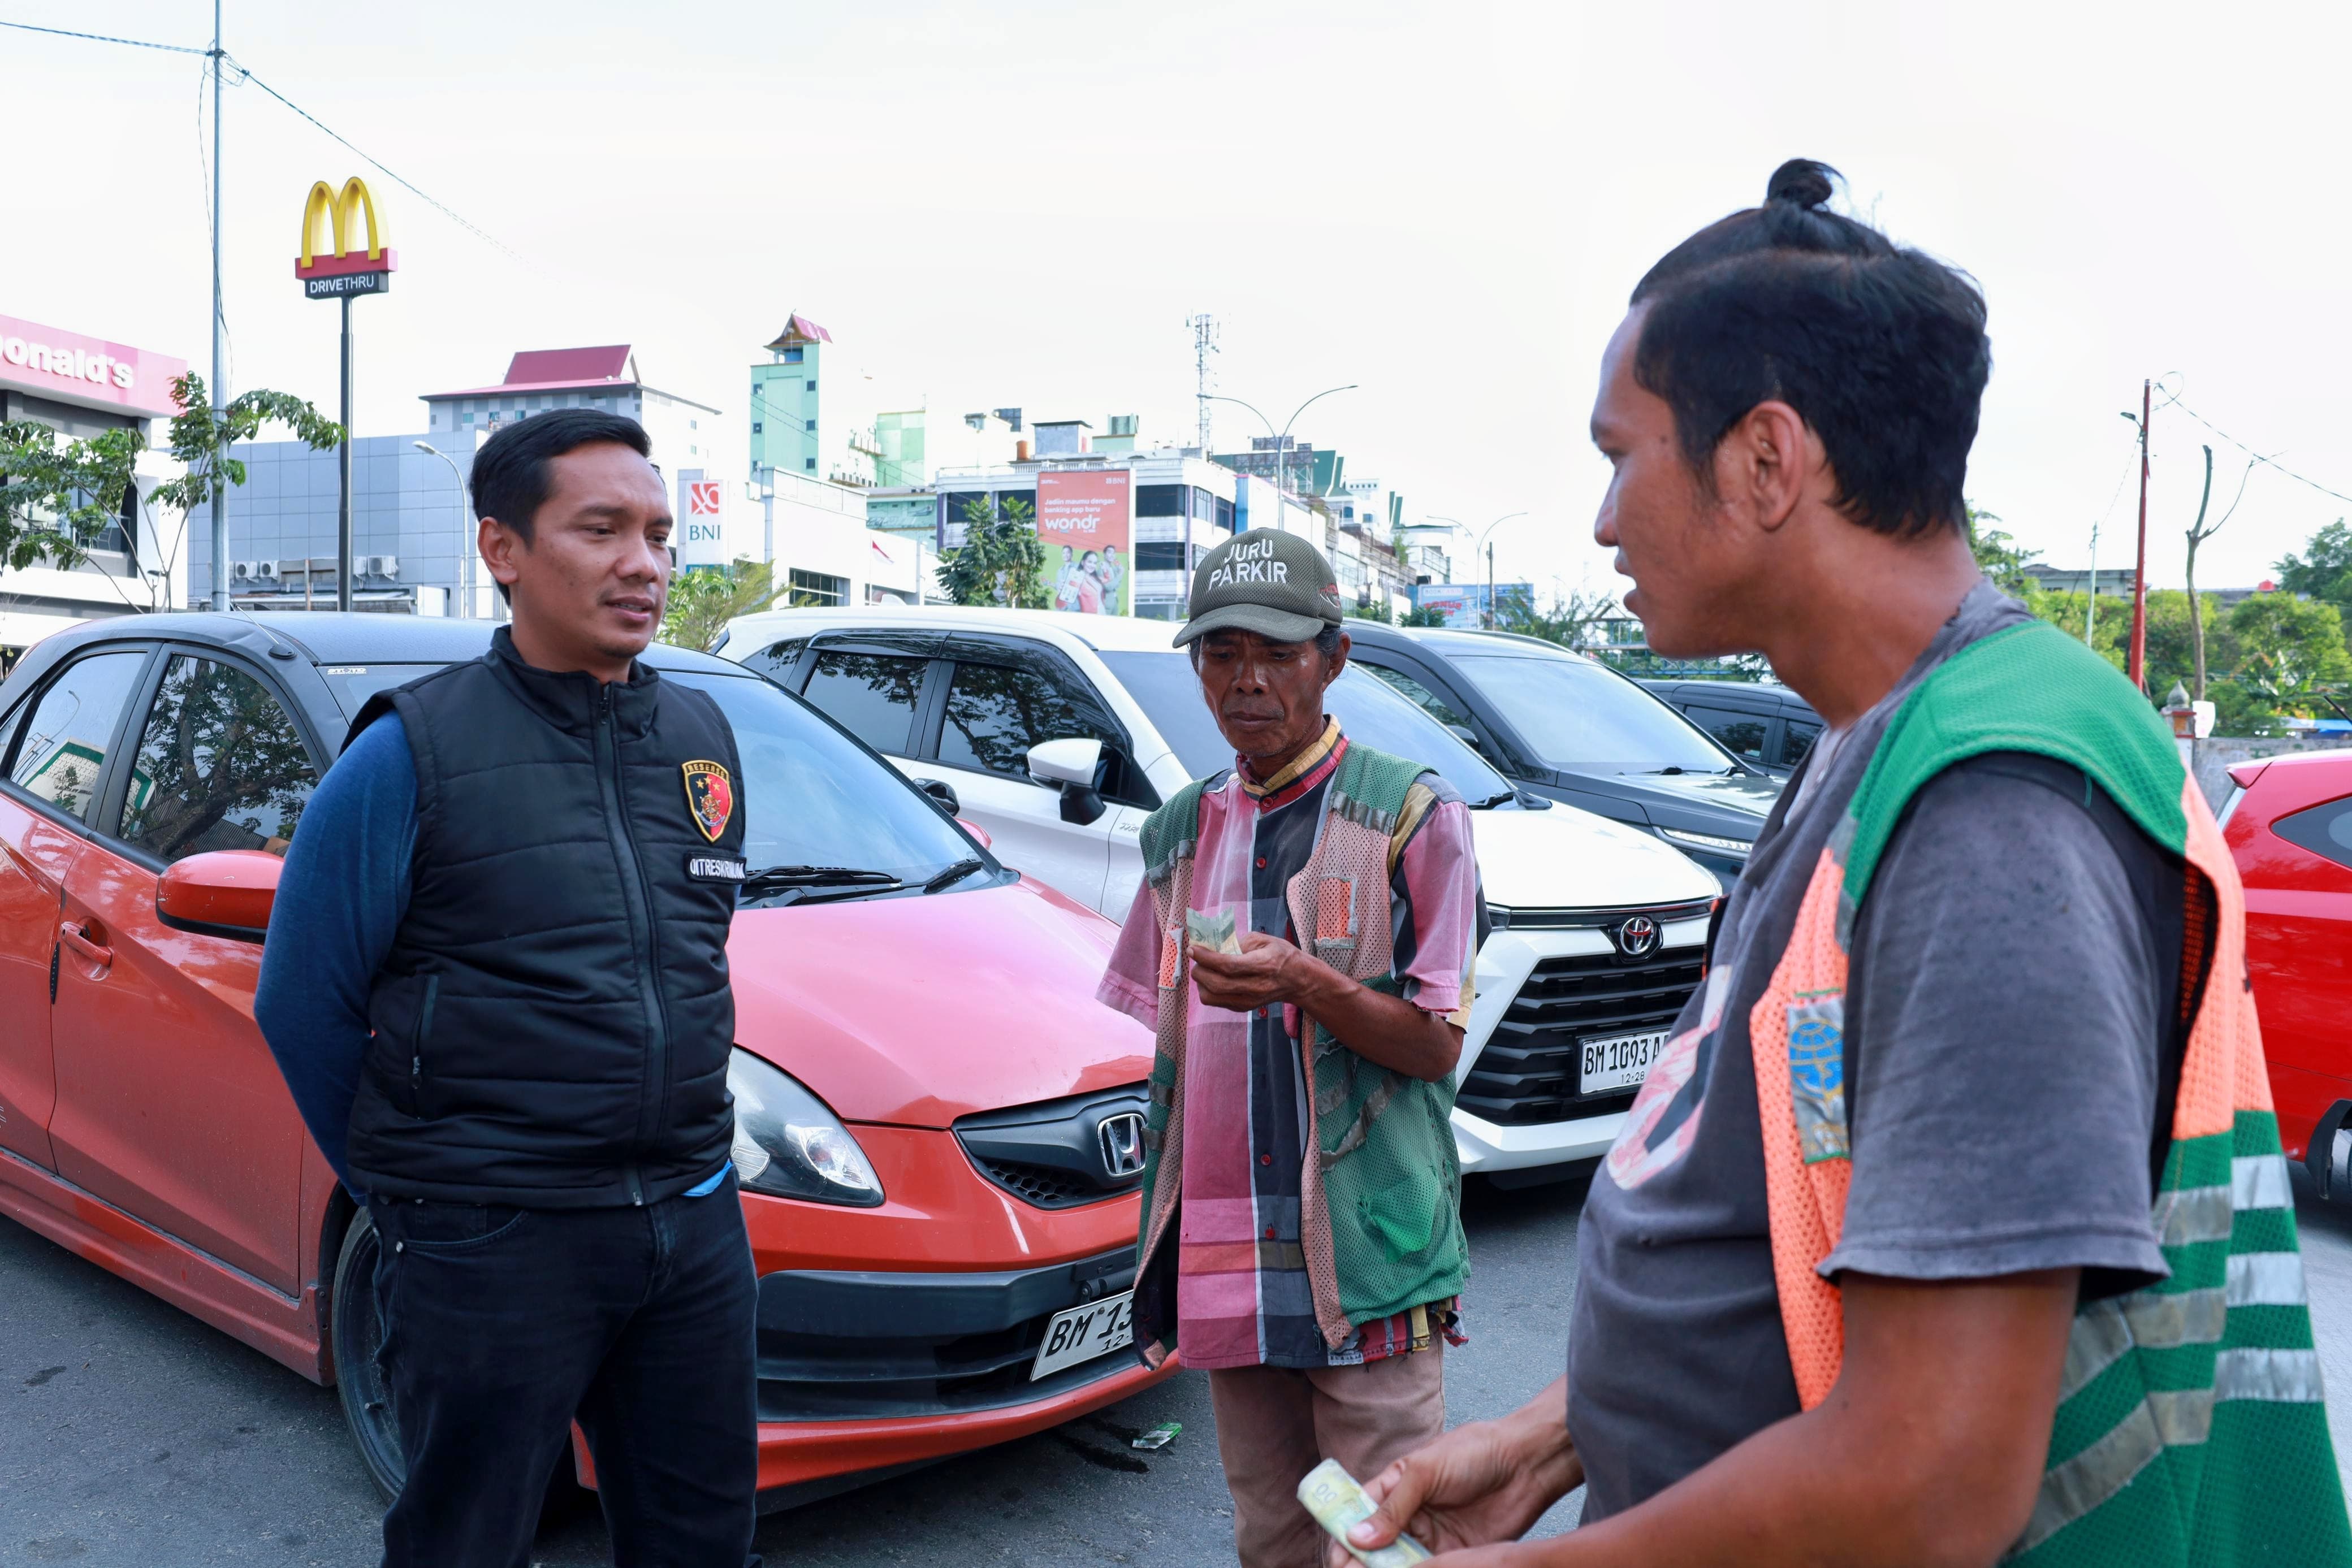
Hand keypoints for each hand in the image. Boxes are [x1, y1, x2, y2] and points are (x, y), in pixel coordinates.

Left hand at [1189, 929, 1315, 1012]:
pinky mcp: (1242, 1008)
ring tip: (1203, 968)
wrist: (1297, 980)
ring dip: (1200, 981)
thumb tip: (1214, 947)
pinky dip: (1206, 989)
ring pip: (1211, 997)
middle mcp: (1255, 987)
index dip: (1207, 958)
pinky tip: (1211, 977)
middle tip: (1196, 958)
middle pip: (1216, 984)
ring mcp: (1248, 1001)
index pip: (1228, 966)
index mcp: (1263, 966)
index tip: (1193, 949)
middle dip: (1199, 970)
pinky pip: (1215, 1001)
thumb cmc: (1281, 955)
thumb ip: (1239, 942)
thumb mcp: (1264, 940)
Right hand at [1325, 1389, 1581, 1566]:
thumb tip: (1356, 1538)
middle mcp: (1408, 1516)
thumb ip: (1392, 1506)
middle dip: (1360, 1563)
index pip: (1357, 1514)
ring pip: (1398, 1564)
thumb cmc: (1474, 1453)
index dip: (1343, 1535)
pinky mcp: (1456, 1556)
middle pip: (1373, 1546)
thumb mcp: (1425, 1471)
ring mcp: (1430, 1538)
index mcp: (1393, 1487)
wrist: (1526, 1464)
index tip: (1335, 1558)